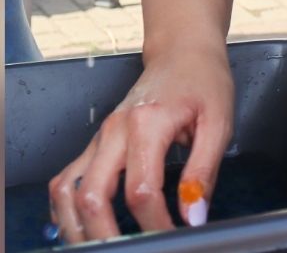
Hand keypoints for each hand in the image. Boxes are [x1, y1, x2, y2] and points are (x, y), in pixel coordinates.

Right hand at [48, 45, 233, 240]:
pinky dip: (66, 208)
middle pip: (92, 196)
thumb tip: (194, 215)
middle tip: (133, 250)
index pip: (141, 191)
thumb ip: (204, 172)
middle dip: (108, 235)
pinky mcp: (95, 144)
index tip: (175, 238)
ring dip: (78, 226)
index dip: (157, 225)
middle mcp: (114, 131)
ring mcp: (99, 137)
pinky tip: (82, 227)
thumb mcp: (219, 124)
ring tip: (102, 245)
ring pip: (68, 190)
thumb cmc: (202, 81)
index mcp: (146, 123)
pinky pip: (67, 179)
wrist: (182, 52)